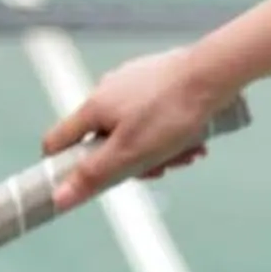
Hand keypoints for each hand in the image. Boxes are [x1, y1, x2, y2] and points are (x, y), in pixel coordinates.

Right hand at [42, 48, 236, 207]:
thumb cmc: (172, 112)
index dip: (65, 167)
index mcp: (93, 107)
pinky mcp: (157, 79)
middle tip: (160, 168)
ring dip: (159, 151)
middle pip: (104, 142)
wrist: (214, 73)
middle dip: (132, 163)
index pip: (57, 142)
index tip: (88, 183)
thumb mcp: (130, 154)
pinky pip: (155, 115)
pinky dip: (171, 131)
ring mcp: (132, 82)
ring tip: (188, 153)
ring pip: (135, 131)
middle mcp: (107, 91)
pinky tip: (194, 138)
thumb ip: (93, 176)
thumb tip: (58, 198)